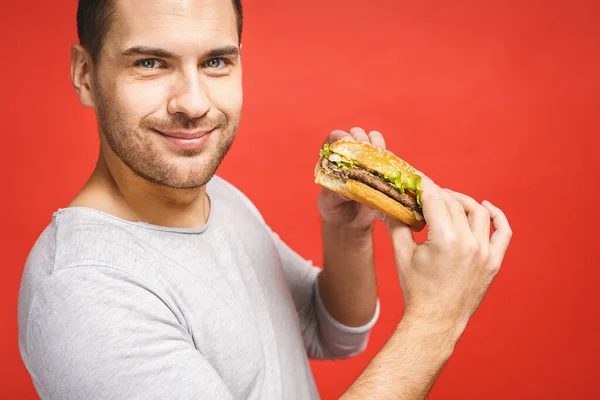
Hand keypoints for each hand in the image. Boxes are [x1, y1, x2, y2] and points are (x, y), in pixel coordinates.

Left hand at [317, 127, 386, 231]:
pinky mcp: (381, 170)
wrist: (349, 223)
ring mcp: (366, 161)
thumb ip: (335, 190)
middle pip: (357, 134)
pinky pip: (388, 158)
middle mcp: (349, 155)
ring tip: (378, 154)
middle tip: (365, 148)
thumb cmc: (334, 209)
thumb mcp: (329, 201)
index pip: (335, 138)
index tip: (347, 142)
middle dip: (361, 138)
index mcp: (331, 158)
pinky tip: (388, 166)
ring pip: (374, 140)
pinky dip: (389, 159)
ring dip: (377, 144)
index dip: (341, 137)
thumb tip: (348, 181)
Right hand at [379, 173, 512, 329]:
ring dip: (462, 201)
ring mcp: (485, 253)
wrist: (437, 320)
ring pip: (478, 212)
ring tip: (448, 201)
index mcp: (444, 241)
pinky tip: (486, 207)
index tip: (416, 178)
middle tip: (425, 194)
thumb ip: (397, 225)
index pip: (436, 199)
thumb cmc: (417, 289)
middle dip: (439, 194)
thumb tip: (385, 205)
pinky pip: (503, 232)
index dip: (424, 185)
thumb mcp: (402, 255)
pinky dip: (497, 216)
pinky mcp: (494, 262)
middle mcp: (469, 244)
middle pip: (454, 203)